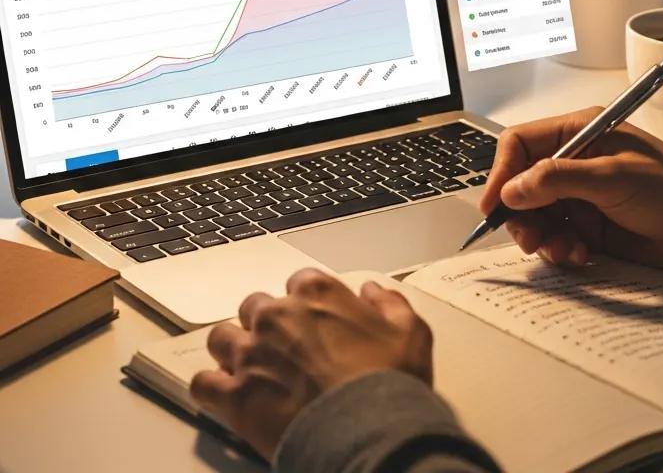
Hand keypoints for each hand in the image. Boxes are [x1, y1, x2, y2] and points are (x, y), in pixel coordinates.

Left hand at [190, 269, 432, 460]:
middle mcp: (278, 316)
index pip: (300, 281)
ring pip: (222, 337)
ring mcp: (251, 354)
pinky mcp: (234, 395)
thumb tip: (373, 292)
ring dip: (232, 350)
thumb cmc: (388, 382)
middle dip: (265, 324)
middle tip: (281, 347)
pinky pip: (203, 384)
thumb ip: (389, 304)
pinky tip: (224, 396)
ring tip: (247, 368)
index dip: (306, 302)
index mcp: (318, 294)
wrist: (367, 431)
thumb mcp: (410, 332)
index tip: (313, 318)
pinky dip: (211, 390)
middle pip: (255, 307)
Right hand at [481, 107, 662, 270]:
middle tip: (531, 237)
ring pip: (536, 216)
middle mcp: (575, 162)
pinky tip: (581, 255)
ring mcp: (582, 197)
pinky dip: (561, 250)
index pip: (520, 144)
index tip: (495, 205)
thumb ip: (558, 179)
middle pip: (521, 185)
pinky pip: (557, 239)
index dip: (502, 173)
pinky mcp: (591, 228)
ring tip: (565, 248)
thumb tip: (512, 189)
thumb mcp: (613, 177)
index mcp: (579, 133)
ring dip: (542, 236)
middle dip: (521, 213)